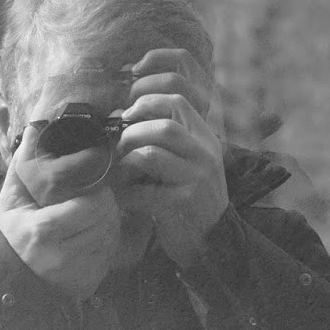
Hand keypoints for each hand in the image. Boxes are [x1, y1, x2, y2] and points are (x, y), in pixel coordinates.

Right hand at [0, 121, 120, 300]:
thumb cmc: (14, 230)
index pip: (88, 208)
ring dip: (110, 224)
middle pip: (105, 222)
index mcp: (41, 229)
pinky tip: (93, 237)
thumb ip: (25, 162)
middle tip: (99, 200)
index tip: (95, 190)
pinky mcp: (87, 283)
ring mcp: (75, 272)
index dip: (98, 196)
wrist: (10, 276)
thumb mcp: (12, 196)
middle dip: (107, 207)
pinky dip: (107, 243)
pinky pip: (110, 256)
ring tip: (96, 217)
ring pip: (111, 238)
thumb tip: (35, 127)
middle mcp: (59, 255)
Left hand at [113, 50, 228, 268]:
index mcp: (203, 134)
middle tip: (121, 135)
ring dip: (128, 154)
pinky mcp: (188, 201)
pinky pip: (148, 188)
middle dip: (135, 120)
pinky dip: (129, 192)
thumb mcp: (182, 159)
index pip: (182, 91)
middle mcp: (206, 149)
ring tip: (121, 167)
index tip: (127, 101)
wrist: (209, 242)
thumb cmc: (184, 196)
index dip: (150, 87)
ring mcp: (199, 175)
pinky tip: (126, 198)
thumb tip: (120, 111)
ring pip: (155, 147)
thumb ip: (162, 135)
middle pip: (168, 114)